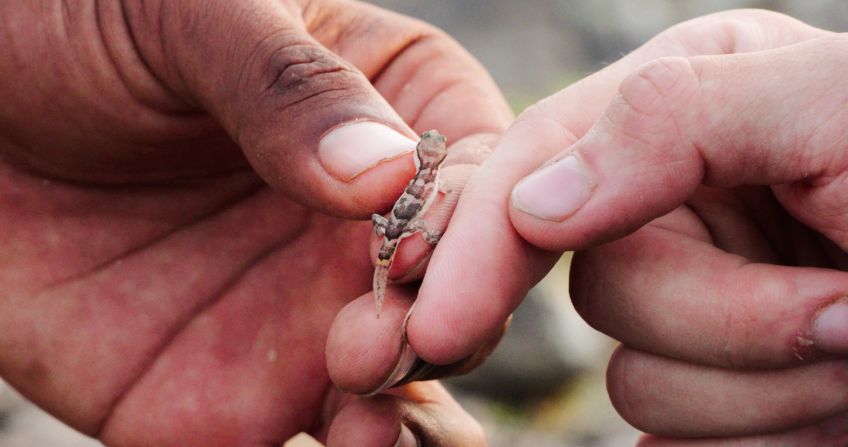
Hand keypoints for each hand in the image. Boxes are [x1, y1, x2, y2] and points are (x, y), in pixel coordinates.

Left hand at [0, 0, 510, 444]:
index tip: (417, 257)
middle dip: (433, 328)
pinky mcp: (232, 387)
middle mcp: (362, 224)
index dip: (470, 225)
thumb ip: (290, 87)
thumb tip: (386, 174)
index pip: (474, 175)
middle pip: (448, 291)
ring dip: (396, 411)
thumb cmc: (79, 22)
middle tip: (372, 342)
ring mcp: (305, 311)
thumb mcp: (191, 15)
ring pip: (392, 381)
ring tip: (361, 424)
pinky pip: (302, 438)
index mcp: (387, 111)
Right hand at [385, 9, 847, 444]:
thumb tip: (534, 202)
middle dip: (721, 319)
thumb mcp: (837, 108)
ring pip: (638, 383)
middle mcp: (674, 209)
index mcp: (681, 117)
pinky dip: (758, 435)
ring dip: (762, 385)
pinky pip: (673, 442)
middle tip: (846, 314)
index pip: (533, 171)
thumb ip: (671, 122)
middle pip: (595, 292)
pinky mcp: (721, 401)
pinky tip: (835, 401)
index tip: (443, 325)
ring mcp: (699, 312)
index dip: (477, 245)